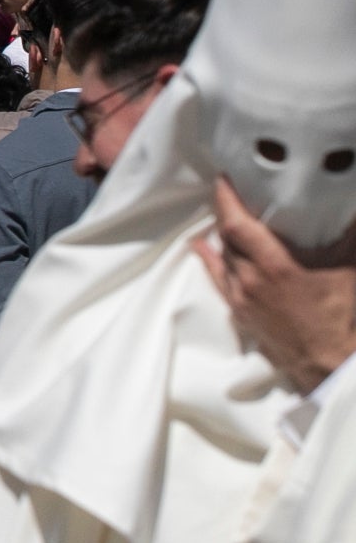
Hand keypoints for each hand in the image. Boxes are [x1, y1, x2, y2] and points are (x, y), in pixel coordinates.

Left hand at [197, 178, 355, 393]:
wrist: (328, 364)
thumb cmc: (342, 318)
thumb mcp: (348, 272)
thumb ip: (346, 240)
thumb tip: (351, 213)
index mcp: (274, 266)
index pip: (236, 224)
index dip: (226, 198)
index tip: (223, 178)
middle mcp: (250, 280)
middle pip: (227, 237)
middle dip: (227, 213)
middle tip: (231, 192)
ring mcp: (241, 297)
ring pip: (223, 257)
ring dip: (224, 235)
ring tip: (227, 215)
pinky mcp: (240, 313)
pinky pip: (218, 279)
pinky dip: (210, 259)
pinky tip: (201, 246)